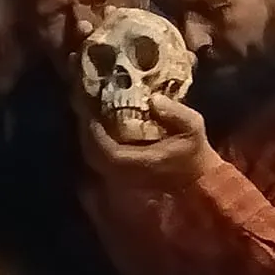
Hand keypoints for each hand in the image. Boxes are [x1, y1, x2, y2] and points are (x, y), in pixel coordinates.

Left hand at [80, 94, 214, 187]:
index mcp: (137, 164)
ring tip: (82, 101)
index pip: (105, 149)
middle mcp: (122, 172)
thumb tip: (153, 99)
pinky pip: (98, 153)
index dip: (92, 128)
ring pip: (91, 152)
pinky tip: (93, 117)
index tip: (88, 104)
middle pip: (90, 149)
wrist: (195, 179)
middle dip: (82, 122)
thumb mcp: (193, 128)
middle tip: (79, 95)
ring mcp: (119, 173)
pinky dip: (93, 135)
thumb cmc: (193, 152)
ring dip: (85, 128)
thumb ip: (175, 114)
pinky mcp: (119, 169)